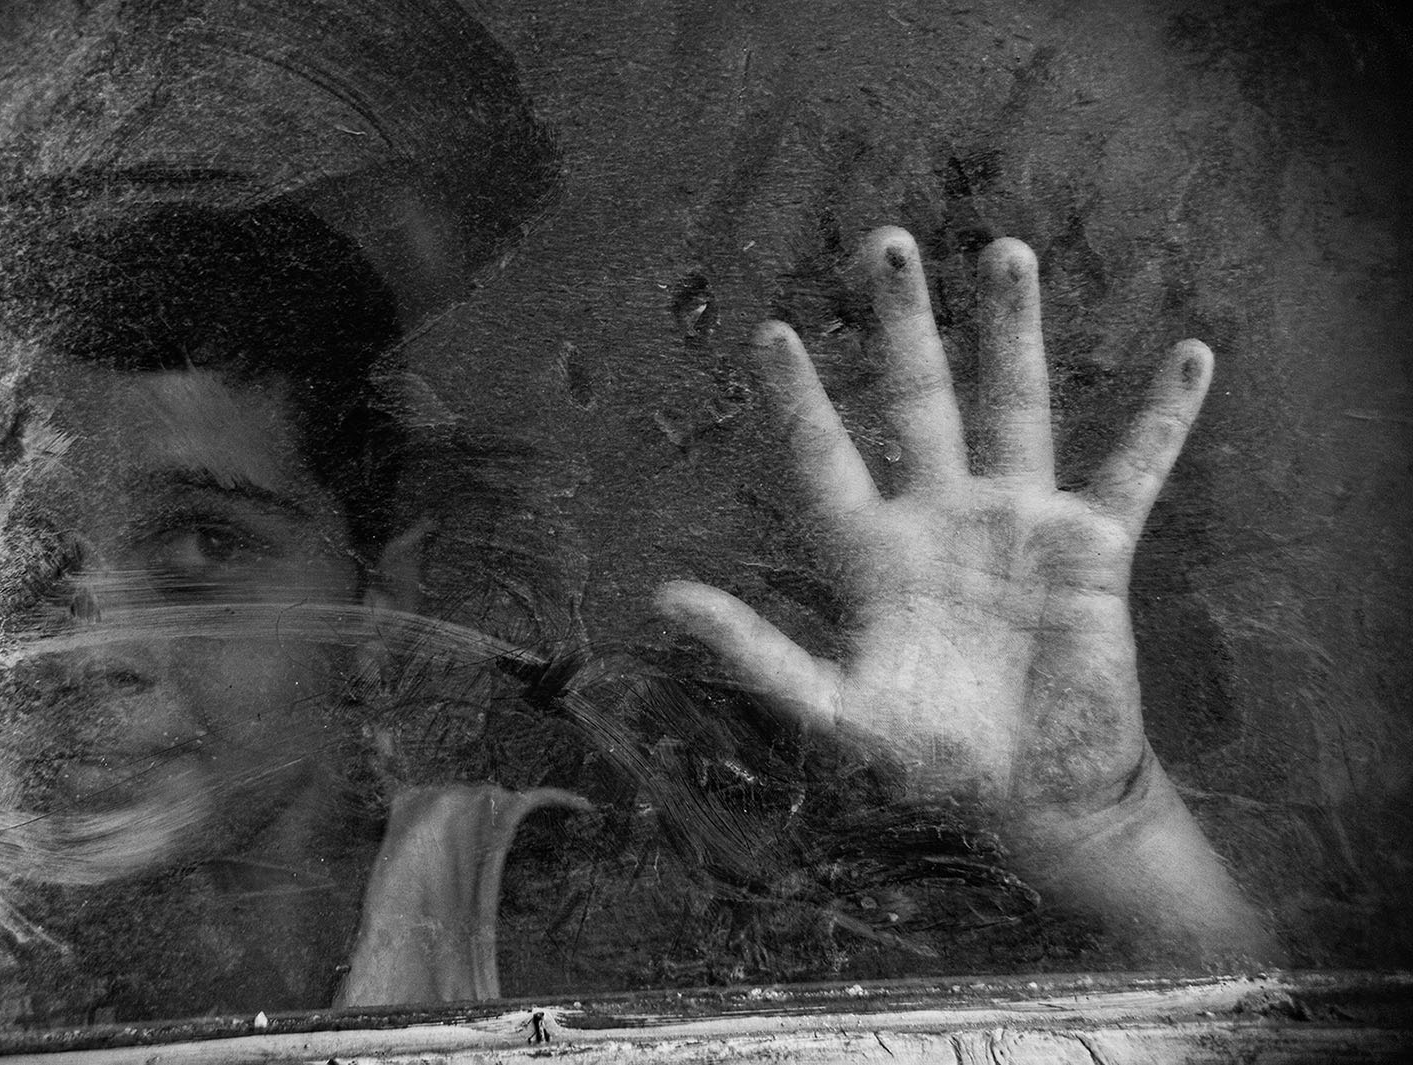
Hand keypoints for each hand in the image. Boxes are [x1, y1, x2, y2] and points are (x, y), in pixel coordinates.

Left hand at [656, 227, 1210, 821]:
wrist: (1034, 797)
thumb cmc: (929, 761)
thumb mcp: (837, 714)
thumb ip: (757, 654)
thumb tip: (663, 597)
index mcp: (874, 555)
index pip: (824, 459)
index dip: (797, 400)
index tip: (772, 331)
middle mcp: (942, 519)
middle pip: (916, 400)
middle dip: (901, 325)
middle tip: (885, 243)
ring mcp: (1019, 524)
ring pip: (1015, 406)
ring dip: (1012, 332)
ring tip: (1005, 251)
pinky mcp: (1094, 547)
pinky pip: (1134, 468)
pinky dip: (1162, 418)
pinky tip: (1192, 356)